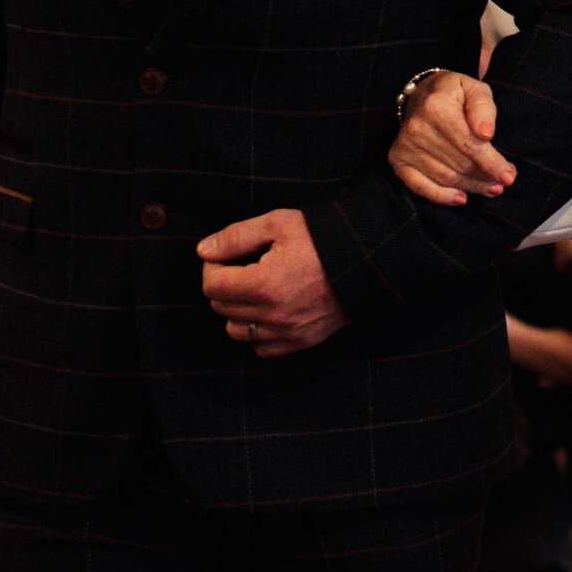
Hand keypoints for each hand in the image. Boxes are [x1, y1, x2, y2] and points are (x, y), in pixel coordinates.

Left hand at [199, 209, 351, 357]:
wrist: (368, 260)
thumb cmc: (322, 238)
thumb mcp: (279, 223)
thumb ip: (236, 236)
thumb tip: (203, 251)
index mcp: (263, 284)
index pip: (211, 285)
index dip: (213, 267)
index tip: (229, 256)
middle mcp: (272, 315)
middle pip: (221, 307)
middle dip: (225, 285)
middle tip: (244, 267)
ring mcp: (286, 333)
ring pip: (235, 331)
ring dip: (237, 311)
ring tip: (256, 289)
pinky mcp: (300, 342)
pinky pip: (260, 348)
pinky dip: (257, 332)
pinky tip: (270, 310)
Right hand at [387, 72, 513, 206]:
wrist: (422, 94)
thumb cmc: (455, 93)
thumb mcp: (475, 89)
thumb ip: (484, 108)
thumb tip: (486, 134)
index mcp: (437, 106)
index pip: (469, 143)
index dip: (491, 163)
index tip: (509, 176)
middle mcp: (417, 127)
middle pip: (459, 163)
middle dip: (485, 176)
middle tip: (503, 183)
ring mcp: (405, 145)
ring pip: (445, 177)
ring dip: (471, 187)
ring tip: (491, 189)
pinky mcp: (398, 158)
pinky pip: (420, 186)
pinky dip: (441, 196)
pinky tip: (461, 198)